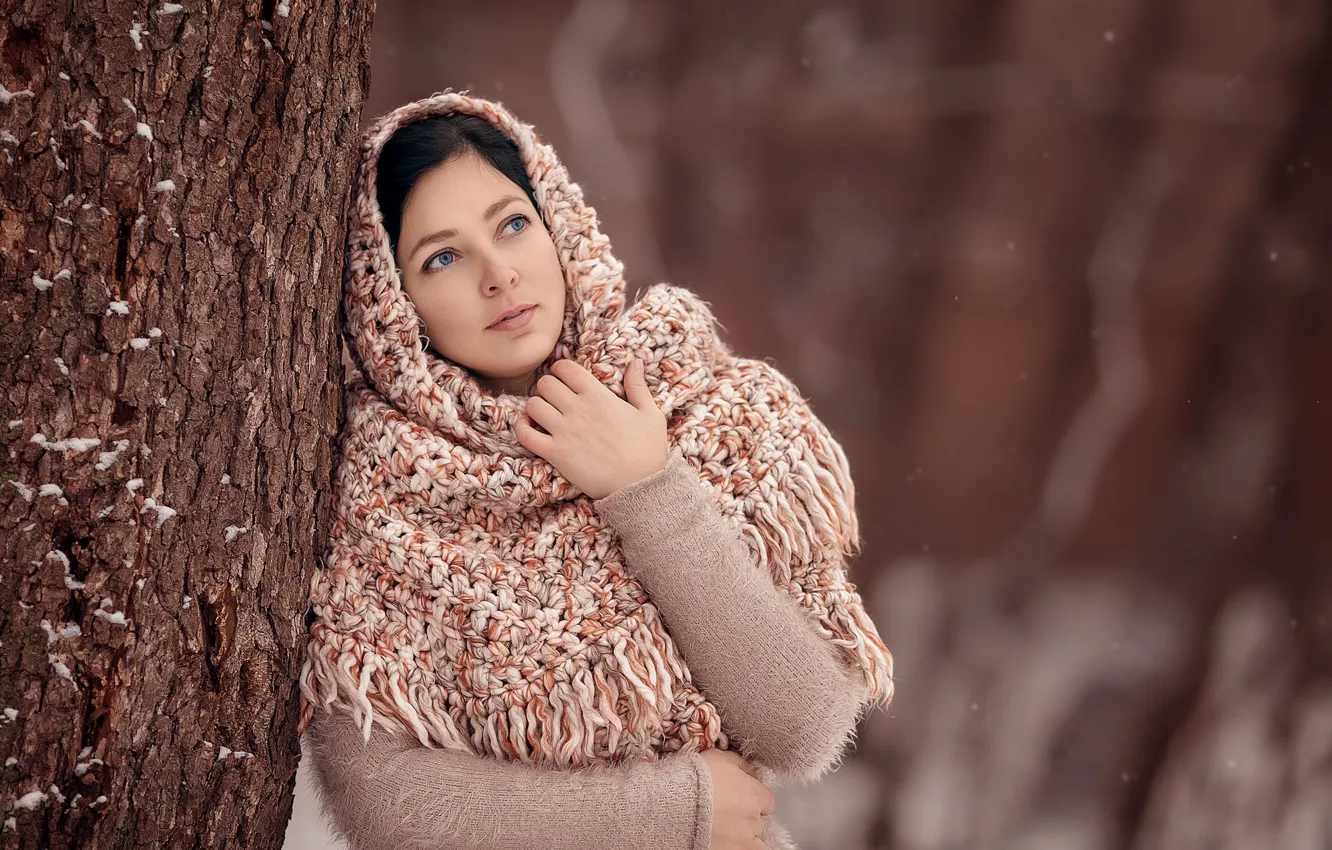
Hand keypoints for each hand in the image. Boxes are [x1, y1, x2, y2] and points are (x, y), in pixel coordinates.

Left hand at [514, 358, 668, 499]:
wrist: (640, 486)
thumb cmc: (648, 450)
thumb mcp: (650, 413)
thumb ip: (638, 386)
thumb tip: (636, 362)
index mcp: (598, 395)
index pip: (565, 368)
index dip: (561, 369)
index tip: (564, 378)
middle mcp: (577, 409)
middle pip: (545, 384)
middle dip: (548, 387)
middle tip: (555, 398)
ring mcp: (564, 432)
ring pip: (532, 405)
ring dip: (535, 407)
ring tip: (544, 414)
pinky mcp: (555, 454)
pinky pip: (525, 434)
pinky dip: (522, 428)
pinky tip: (531, 428)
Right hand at [700, 749, 773, 849]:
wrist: (672, 803)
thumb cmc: (693, 779)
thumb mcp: (718, 757)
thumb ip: (738, 762)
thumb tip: (748, 765)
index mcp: (754, 795)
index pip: (767, 800)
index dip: (753, 798)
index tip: (741, 797)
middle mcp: (754, 820)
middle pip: (758, 820)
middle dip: (746, 817)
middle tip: (726, 811)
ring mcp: (744, 840)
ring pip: (754, 840)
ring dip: (744, 835)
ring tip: (725, 829)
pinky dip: (739, 846)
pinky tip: (728, 842)